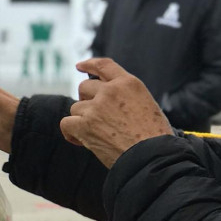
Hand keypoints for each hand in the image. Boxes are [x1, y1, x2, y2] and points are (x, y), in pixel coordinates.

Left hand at [58, 58, 173, 167]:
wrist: (152, 155)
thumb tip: (110, 102)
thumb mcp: (147, 105)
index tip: (80, 66)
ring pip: (76, 108)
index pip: (103, 66)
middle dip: (86, 100)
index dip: (89, 65)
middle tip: (94, 115)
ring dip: (82, 120)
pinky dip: (70, 132)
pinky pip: (66, 123)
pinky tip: (79, 139)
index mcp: (128, 84)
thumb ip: (127, 97)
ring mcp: (96, 107)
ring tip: (97, 134)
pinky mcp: (85, 125)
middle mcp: (110, 91)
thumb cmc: (154, 137)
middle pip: (84, 87)